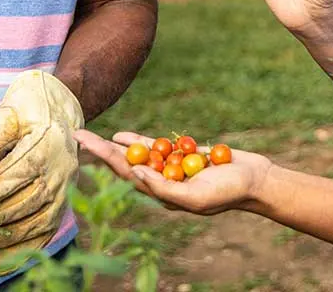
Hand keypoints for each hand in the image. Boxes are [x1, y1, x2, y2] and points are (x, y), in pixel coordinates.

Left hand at [0, 70, 83, 254]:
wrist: (61, 108)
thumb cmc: (27, 108)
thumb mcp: (5, 115)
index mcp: (47, 141)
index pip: (17, 174)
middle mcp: (62, 167)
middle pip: (26, 201)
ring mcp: (66, 187)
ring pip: (36, 221)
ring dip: (5, 235)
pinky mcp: (64, 201)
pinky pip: (46, 231)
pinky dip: (26, 248)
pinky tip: (2, 261)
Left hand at [74, 130, 272, 215]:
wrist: (253, 180)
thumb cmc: (227, 192)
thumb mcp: (195, 196)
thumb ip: (164, 188)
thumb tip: (134, 173)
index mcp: (162, 195)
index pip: (125, 175)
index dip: (103, 158)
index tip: (85, 145)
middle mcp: (162, 182)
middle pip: (125, 164)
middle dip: (102, 150)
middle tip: (79, 135)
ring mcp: (172, 168)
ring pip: (137, 155)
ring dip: (116, 147)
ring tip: (95, 138)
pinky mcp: (183, 155)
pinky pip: (156, 148)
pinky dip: (139, 142)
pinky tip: (124, 137)